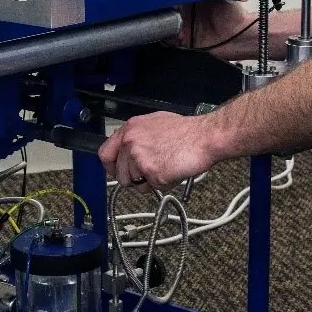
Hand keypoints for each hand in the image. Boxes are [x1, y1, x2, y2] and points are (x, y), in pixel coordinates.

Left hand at [98, 111, 221, 188]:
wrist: (205, 137)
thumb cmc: (186, 131)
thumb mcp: (154, 124)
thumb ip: (137, 137)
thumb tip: (127, 151)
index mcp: (130, 129)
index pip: (105, 154)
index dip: (112, 167)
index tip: (118, 172)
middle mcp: (131, 142)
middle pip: (121, 175)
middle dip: (134, 179)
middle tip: (150, 173)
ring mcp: (140, 158)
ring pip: (135, 184)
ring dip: (150, 182)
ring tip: (166, 167)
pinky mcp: (153, 173)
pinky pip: (152, 188)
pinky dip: (163, 184)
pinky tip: (173, 171)